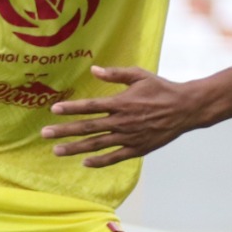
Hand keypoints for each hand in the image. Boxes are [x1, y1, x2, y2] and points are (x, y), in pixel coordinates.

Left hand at [43, 66, 207, 167]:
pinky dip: (99, 161)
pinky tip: (85, 163)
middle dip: (64, 131)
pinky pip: (115, 157)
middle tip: (45, 134)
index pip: (90, 106)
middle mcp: (122, 121)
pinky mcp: (138, 149)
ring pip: (97, 144)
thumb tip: (94, 68)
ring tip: (57, 151)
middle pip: (87, 127)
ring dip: (75, 148)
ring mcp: (129, 137)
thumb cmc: (161, 89)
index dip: (70, 108)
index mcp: (120, 102)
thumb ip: (115, 73)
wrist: (185, 109)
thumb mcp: (139, 75)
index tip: (53, 110)